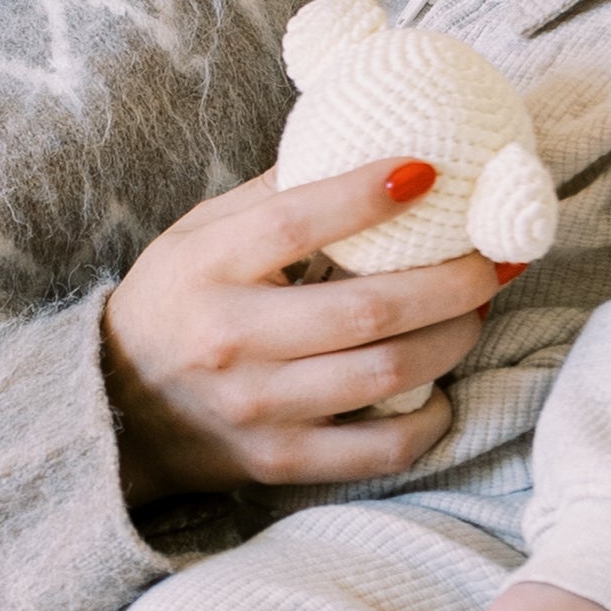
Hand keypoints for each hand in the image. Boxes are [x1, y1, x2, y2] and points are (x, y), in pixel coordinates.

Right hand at [101, 159, 506, 499]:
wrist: (117, 408)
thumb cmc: (172, 303)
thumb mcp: (196, 233)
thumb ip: (270, 196)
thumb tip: (362, 149)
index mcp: (208, 268)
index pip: (297, 221)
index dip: (368, 194)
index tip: (429, 170)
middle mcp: (233, 341)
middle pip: (367, 308)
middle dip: (451, 279)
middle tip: (494, 257)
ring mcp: (259, 408)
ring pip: (387, 373)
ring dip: (453, 337)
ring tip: (477, 309)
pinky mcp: (281, 461)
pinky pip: (378, 450)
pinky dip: (429, 419)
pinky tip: (443, 389)